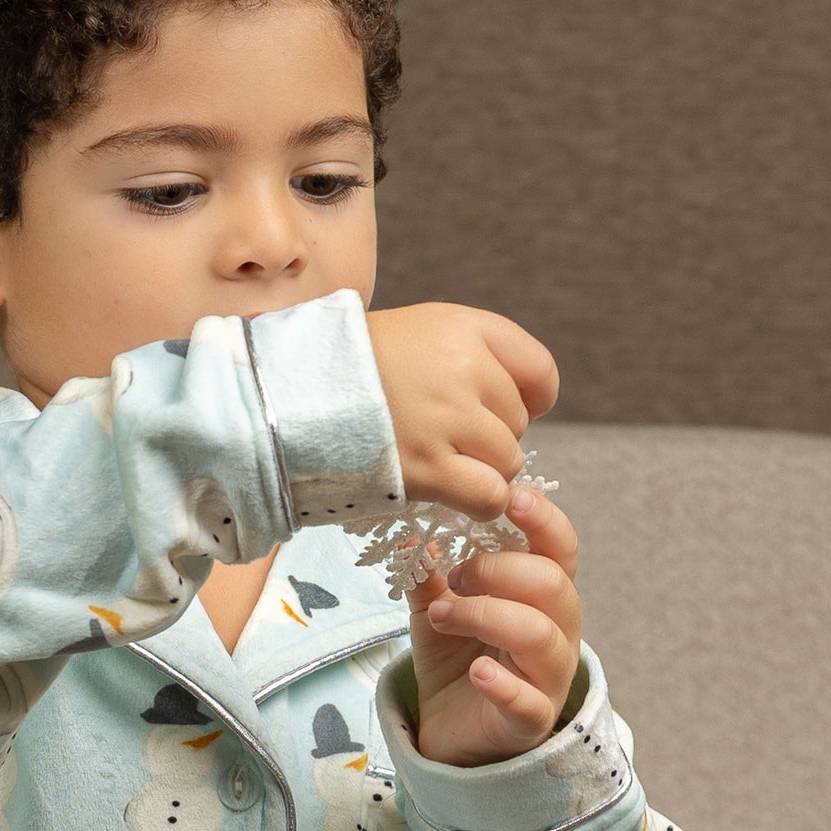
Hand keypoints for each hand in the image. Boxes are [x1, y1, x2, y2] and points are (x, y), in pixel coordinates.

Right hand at [366, 303, 558, 517]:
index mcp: (465, 329)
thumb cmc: (358, 367)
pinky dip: (480, 501)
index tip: (502, 408)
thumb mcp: (423, 330)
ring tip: (442, 461)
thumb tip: (533, 403)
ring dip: (483, 469)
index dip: (532, 397)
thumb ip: (477, 353)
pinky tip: (454, 493)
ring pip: (508, 461)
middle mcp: (463, 369)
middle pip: (519, 421)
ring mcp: (447, 421)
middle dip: (492, 433)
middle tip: (444, 432)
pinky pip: (489, 496)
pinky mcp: (429, 468)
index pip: (539, 371)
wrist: (291, 393)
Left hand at [408, 483, 582, 763]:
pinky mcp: (532, 719)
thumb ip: (430, 576)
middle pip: (552, 585)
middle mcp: (558, 630)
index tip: (512, 497)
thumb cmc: (458, 661)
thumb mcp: (438, 610)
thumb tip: (409, 536)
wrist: (450, 732)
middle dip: (499, 571)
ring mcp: (549, 676)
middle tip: (455, 579)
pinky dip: (503, 683)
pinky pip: (529, 700)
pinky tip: (477, 671)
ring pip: (540, 635)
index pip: (560, 549)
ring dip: (486, 616)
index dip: (544, 520)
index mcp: (543, 595)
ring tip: (443, 615)